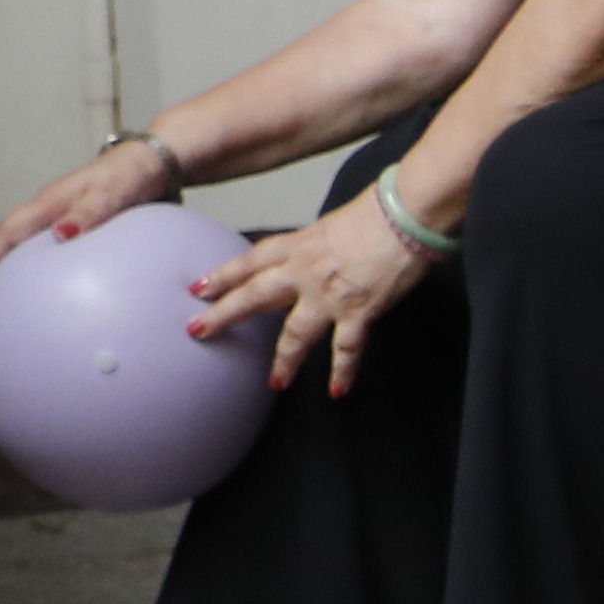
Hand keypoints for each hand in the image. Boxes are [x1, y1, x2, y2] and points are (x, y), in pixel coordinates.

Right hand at [0, 135, 177, 304]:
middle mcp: (46, 212)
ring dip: (1, 274)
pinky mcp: (72, 227)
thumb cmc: (131, 176)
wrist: (152, 163)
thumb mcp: (112, 193)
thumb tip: (60, 234)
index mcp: (48, 203)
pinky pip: (42, 252)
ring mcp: (57, 219)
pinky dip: (30, 272)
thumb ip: (89, 212)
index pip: (7, 234)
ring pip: (19, 249)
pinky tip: (38, 295)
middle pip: (4, 245)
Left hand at [192, 195, 434, 397]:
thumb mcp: (329, 225)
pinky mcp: (358, 310)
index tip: (199, 288)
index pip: (251, 261)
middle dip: (224, 314)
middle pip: (255, 295)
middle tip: (198, 330)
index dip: (222, 275)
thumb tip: (307, 258)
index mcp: (299, 245)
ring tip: (275, 382)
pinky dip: (343, 370)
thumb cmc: (376, 214)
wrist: (405, 215)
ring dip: (285, 360)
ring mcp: (330, 294)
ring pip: (296, 332)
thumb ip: (312, 247)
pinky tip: (337, 389)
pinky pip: (346, 348)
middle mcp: (305, 270)